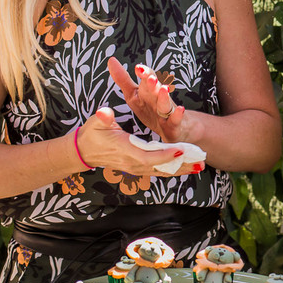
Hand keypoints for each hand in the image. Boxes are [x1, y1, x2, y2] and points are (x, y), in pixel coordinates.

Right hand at [75, 107, 197, 175]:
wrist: (82, 152)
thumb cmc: (91, 135)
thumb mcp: (96, 123)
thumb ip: (103, 118)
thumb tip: (104, 112)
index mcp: (126, 150)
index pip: (149, 156)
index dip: (165, 154)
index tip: (181, 150)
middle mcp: (133, 162)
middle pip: (160, 167)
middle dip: (181, 164)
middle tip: (200, 161)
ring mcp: (135, 167)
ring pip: (161, 171)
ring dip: (180, 169)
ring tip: (199, 166)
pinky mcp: (136, 168)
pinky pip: (157, 171)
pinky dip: (172, 170)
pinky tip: (185, 168)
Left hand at [107, 56, 187, 143]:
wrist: (175, 126)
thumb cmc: (152, 109)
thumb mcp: (134, 95)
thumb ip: (123, 79)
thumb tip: (111, 60)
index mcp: (148, 92)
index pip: (147, 80)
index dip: (144, 74)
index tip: (138, 68)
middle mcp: (158, 99)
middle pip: (155, 90)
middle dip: (153, 83)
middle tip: (150, 78)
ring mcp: (166, 112)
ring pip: (165, 104)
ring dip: (164, 97)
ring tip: (164, 89)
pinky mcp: (173, 125)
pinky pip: (175, 120)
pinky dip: (178, 115)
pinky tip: (180, 109)